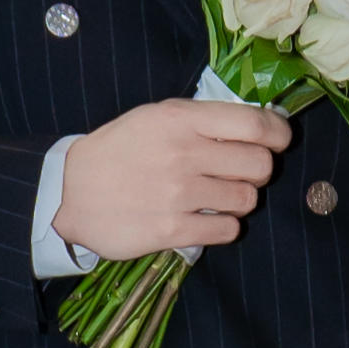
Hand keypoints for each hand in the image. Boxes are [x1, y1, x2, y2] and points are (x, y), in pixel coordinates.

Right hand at [58, 97, 293, 259]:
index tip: (278, 141)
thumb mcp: (156, 118)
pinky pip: (228, 230)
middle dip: (258, 170)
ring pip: (247, 200)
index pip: (255, 123)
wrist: (70, 191)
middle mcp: (184, 154)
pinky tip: (206, 218)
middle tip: (238, 173)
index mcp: (181, 119)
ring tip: (216, 196)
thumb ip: (203, 120)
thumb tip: (260, 125)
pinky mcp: (173, 229)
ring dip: (239, 200)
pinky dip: (224, 225)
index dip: (279, 134)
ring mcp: (179, 194)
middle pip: (260, 165)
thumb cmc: (120, 150)